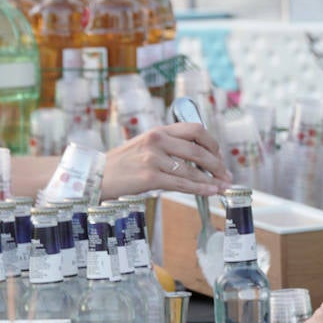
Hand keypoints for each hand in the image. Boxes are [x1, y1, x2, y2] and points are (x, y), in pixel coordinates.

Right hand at [101, 122, 231, 197]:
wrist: (96, 176)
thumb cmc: (122, 165)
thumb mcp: (145, 146)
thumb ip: (168, 147)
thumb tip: (198, 159)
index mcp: (159, 131)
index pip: (195, 130)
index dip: (212, 143)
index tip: (218, 156)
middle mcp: (158, 140)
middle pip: (199, 150)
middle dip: (217, 164)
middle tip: (226, 175)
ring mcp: (154, 158)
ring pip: (192, 169)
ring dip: (211, 179)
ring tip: (222, 186)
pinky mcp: (150, 177)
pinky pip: (182, 184)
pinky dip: (199, 189)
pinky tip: (210, 192)